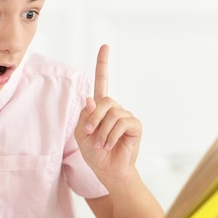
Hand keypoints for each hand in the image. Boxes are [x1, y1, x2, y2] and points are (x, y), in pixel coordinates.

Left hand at [74, 44, 141, 184]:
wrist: (109, 171)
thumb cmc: (95, 154)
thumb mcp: (82, 134)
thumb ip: (84, 117)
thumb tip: (90, 99)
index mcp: (100, 108)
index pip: (102, 82)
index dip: (103, 64)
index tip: (105, 46)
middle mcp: (114, 108)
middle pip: (104, 101)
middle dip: (94, 118)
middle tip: (90, 134)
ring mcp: (126, 116)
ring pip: (112, 113)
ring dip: (102, 132)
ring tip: (101, 145)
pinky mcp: (135, 125)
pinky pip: (121, 123)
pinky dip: (111, 136)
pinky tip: (110, 146)